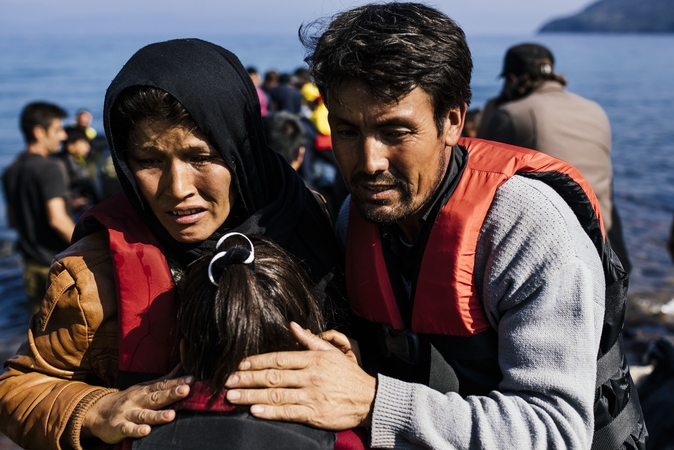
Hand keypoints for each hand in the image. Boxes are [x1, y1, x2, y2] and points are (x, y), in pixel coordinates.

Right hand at [82, 366, 193, 443]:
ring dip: (158, 415)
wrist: (97, 411)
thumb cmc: (129, 399)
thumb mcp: (145, 387)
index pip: (164, 385)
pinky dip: (137, 430)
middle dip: (171, 394)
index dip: (177, 382)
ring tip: (171, 415)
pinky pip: (128, 429)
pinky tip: (146, 431)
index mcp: (146, 390)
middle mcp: (138, 400)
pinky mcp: (119, 427)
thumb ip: (165, 380)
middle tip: (186, 390)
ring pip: (145, 414)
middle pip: (156, 397)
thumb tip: (182, 366)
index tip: (192, 379)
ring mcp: (128, 413)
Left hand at [225, 322, 375, 429]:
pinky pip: (288, 412)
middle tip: (229, 380)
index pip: (279, 358)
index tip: (241, 363)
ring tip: (233, 396)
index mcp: (313, 359)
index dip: (258, 361)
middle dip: (248, 378)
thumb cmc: (348, 374)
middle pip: (273, 376)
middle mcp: (310, 376)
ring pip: (276, 395)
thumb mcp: (332, 351)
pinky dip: (270, 411)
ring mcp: (311, 395)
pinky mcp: (314, 413)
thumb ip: (310, 339)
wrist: (368, 398)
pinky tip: (254, 410)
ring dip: (252, 395)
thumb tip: (293, 325)